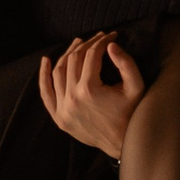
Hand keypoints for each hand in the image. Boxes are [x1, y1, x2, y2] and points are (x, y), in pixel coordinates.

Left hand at [39, 33, 144, 157]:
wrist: (123, 143)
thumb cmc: (131, 113)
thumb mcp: (136, 87)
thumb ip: (126, 63)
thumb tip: (110, 45)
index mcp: (90, 90)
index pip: (91, 55)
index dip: (101, 42)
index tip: (111, 36)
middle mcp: (72, 98)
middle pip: (74, 60)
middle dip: (86, 45)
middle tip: (97, 38)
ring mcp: (63, 109)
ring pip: (59, 72)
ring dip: (67, 54)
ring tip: (77, 43)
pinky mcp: (59, 118)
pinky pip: (46, 94)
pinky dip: (43, 77)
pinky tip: (46, 61)